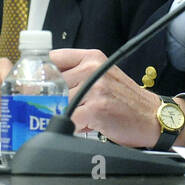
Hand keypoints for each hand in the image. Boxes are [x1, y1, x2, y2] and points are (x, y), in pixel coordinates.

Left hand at [51, 48, 184, 148]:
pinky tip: (78, 127)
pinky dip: (69, 127)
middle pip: (51, 82)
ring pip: (58, 101)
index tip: (31, 85)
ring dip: (58, 114)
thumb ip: (77, 74)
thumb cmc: (126, 100)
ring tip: (68, 119)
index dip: (39, 73)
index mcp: (91, 57)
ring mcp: (95, 87)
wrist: (153, 116)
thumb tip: (44, 85)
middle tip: (43, 110)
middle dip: (45, 99)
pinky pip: (69, 118)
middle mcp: (92, 68)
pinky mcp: (96, 108)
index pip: (53, 58)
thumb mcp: (103, 75)